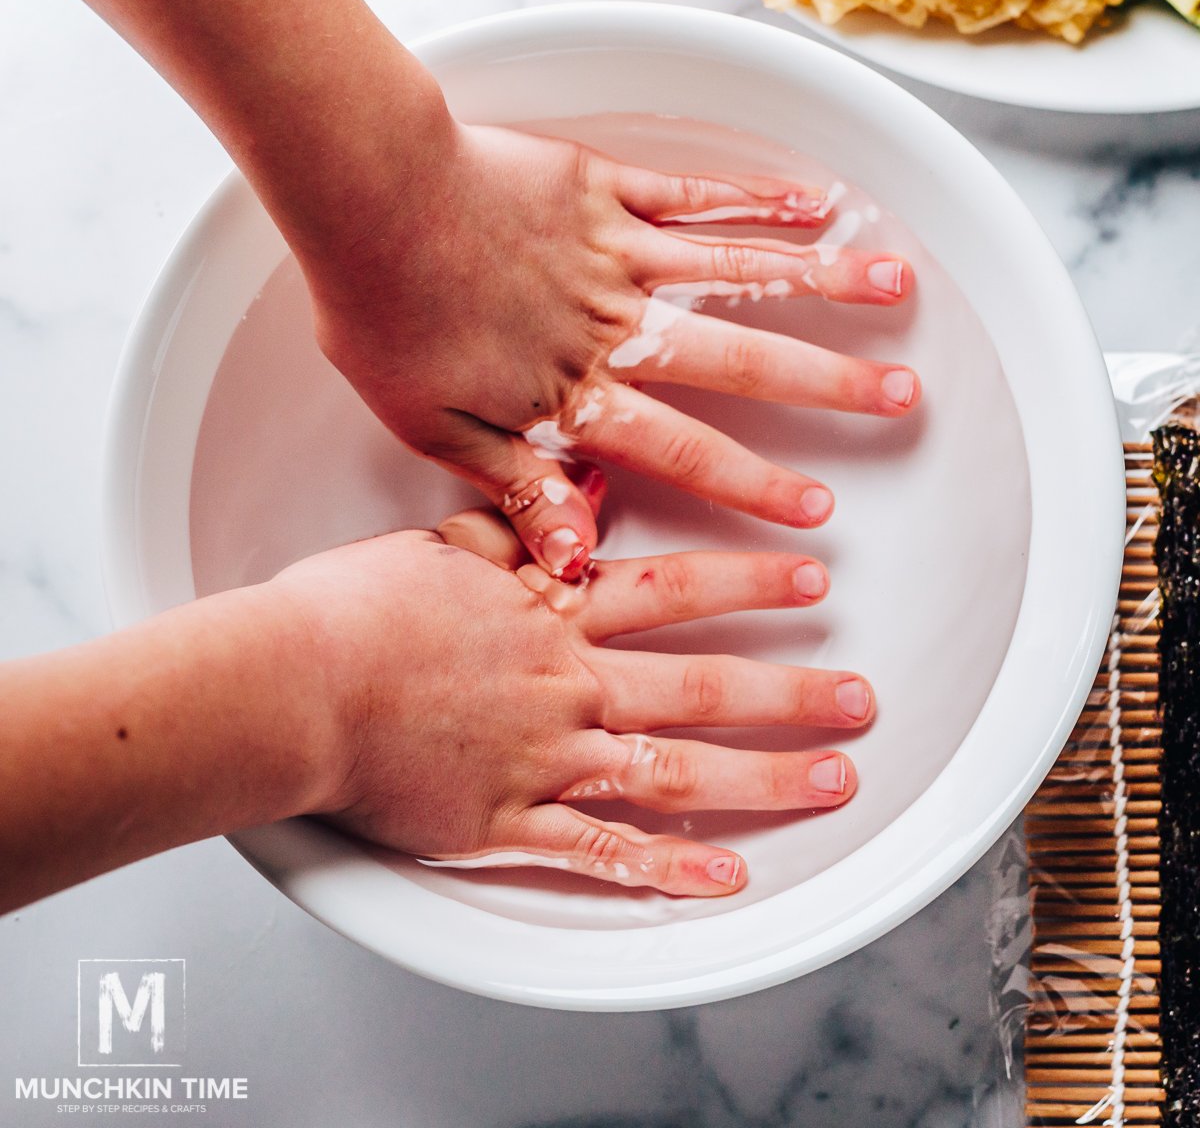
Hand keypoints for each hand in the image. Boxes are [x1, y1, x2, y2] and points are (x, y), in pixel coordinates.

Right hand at [278, 495, 870, 896]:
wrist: (293, 684)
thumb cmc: (353, 612)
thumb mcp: (440, 545)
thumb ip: (516, 526)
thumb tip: (572, 496)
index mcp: (550, 614)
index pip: (673, 592)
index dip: (748, 581)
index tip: (809, 576)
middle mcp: (567, 683)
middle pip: (701, 686)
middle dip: (790, 691)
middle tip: (859, 698)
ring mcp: (544, 757)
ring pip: (677, 770)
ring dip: (763, 776)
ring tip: (834, 779)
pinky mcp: (508, 823)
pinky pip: (601, 852)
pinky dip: (666, 869)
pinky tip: (727, 875)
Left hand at [309, 121, 918, 580]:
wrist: (360, 195)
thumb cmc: (382, 312)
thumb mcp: (432, 430)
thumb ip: (516, 488)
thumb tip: (581, 553)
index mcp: (573, 392)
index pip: (682, 448)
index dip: (752, 484)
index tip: (815, 512)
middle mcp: (614, 325)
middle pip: (739, 358)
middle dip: (827, 384)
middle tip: (900, 398)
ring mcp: (617, 252)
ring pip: (737, 270)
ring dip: (822, 282)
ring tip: (897, 287)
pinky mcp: (605, 189)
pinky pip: (695, 196)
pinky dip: (758, 200)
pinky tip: (816, 203)